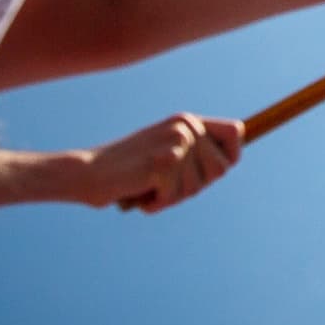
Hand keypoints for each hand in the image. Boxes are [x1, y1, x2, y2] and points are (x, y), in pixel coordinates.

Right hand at [76, 111, 248, 213]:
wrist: (88, 173)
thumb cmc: (130, 172)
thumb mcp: (169, 155)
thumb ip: (196, 156)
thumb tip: (229, 161)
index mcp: (187, 120)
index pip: (236, 132)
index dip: (229, 158)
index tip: (207, 173)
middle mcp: (185, 126)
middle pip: (221, 169)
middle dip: (194, 186)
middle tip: (164, 183)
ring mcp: (175, 143)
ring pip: (196, 187)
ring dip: (172, 196)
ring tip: (148, 185)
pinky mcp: (162, 163)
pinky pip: (174, 197)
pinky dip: (156, 203)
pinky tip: (138, 192)